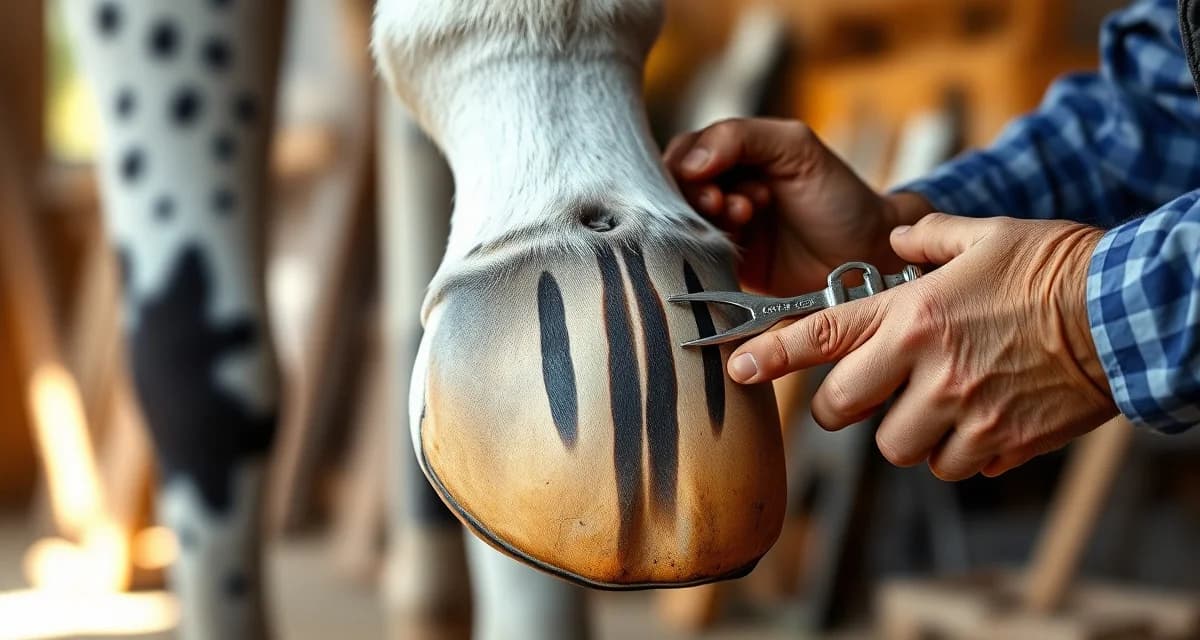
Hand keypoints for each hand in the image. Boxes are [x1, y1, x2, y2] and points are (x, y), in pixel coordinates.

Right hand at [664, 117, 932, 294]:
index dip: (685, 165)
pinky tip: (736, 244)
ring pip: (681, 225)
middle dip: (693, 194)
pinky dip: (706, 251)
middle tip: (723, 203)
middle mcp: (723, 191)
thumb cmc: (840, 197)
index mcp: (735, 156)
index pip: (684, 153)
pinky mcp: (725, 268)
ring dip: (704, 220)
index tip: (707, 177)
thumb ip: (741, 137)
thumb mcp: (796, 147)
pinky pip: (694, 260)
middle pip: (674, 190)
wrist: (869, 256)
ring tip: (743, 215)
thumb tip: (688, 161)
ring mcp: (722, 230)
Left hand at [725, 213, 1119, 479]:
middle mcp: (927, 367)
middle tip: (865, 392)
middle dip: (844, 406)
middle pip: (844, 410)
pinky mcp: (999, 444)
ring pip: (898, 449)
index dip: (769, 355)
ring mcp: (963, 411)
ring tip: (938, 404)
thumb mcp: (987, 235)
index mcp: (913, 314)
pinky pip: (953, 467)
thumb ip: (931, 236)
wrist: (1126, 313)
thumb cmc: (1055, 266)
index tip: (736, 367)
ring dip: (907, 433)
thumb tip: (901, 232)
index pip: (821, 336)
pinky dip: (956, 453)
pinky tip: (980, 423)